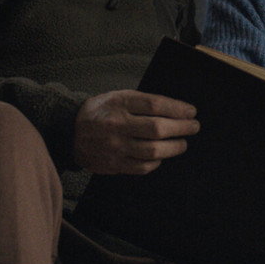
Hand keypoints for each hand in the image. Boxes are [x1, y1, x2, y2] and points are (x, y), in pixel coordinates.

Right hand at [74, 90, 199, 175]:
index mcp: (119, 104)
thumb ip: (142, 102)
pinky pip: (142, 166)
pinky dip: (156, 162)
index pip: (154, 104)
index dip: (177, 108)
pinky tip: (161, 156)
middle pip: (157, 128)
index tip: (191, 111)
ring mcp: (115, 146)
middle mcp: (117, 125)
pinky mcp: (114, 164)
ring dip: (174, 147)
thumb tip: (176, 110)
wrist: (70, 131)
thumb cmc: (101, 111)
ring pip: (152, 150)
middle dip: (181, 128)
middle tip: (193, 127)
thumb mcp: (118, 97)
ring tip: (182, 143)